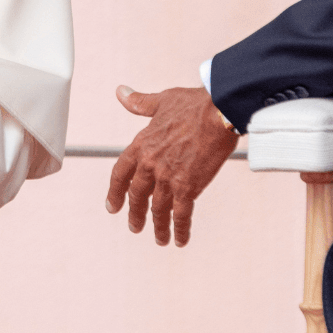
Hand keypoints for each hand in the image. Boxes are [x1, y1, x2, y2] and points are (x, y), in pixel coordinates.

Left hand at [104, 85, 239, 246]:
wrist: (219, 110)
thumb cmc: (193, 103)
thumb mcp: (161, 100)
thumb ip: (139, 103)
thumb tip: (120, 92)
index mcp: (141, 144)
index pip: (120, 173)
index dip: (115, 192)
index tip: (112, 206)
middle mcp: (151, 164)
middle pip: (137, 195)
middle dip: (135, 214)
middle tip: (134, 227)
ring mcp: (168, 177)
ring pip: (158, 209)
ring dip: (157, 227)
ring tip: (159, 239)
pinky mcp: (188, 187)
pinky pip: (181, 214)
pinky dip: (180, 229)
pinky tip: (180, 240)